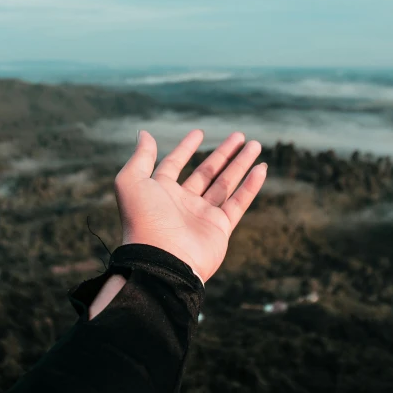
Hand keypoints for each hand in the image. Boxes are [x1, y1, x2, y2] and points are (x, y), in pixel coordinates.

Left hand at [113, 129, 266, 283]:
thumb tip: (144, 133)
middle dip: (223, 153)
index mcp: (161, 191)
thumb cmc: (144, 219)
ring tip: (256, 145)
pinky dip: (250, 186)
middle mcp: (182, 203)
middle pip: (207, 172)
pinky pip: (238, 203)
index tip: (200, 132)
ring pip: (226, 184)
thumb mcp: (132, 182)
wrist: (161, 260)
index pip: (175, 164)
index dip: (186, 148)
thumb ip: (141, 157)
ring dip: (241, 164)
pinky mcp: (220, 229)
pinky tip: (261, 169)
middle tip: (240, 136)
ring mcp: (202, 216)